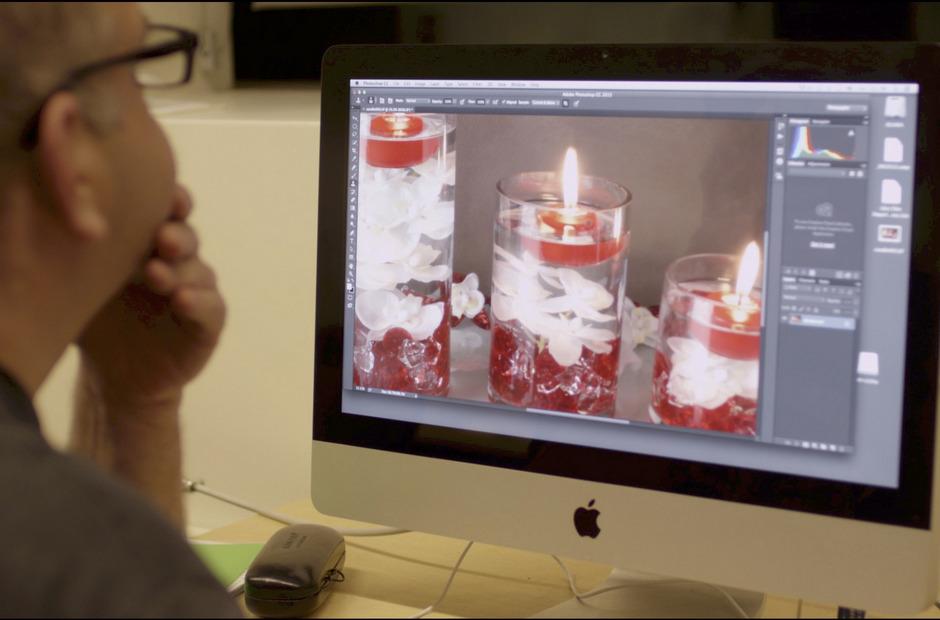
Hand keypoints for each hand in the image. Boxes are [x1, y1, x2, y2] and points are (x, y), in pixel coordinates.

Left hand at [77, 185, 225, 409]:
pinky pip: (212, 308)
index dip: (170, 201)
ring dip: (181, 270)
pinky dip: (199, 302)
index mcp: (146, 245)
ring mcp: (195, 291)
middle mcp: (176, 262)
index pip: (165, 213)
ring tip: (156, 274)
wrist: (115, 377)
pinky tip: (181, 299)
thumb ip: (66, 256)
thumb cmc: (94, 322)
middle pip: (186, 237)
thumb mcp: (75, 286)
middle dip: (176, 235)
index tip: (163, 195)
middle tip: (160, 238)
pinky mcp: (207, 325)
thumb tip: (37, 222)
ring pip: (200, 271)